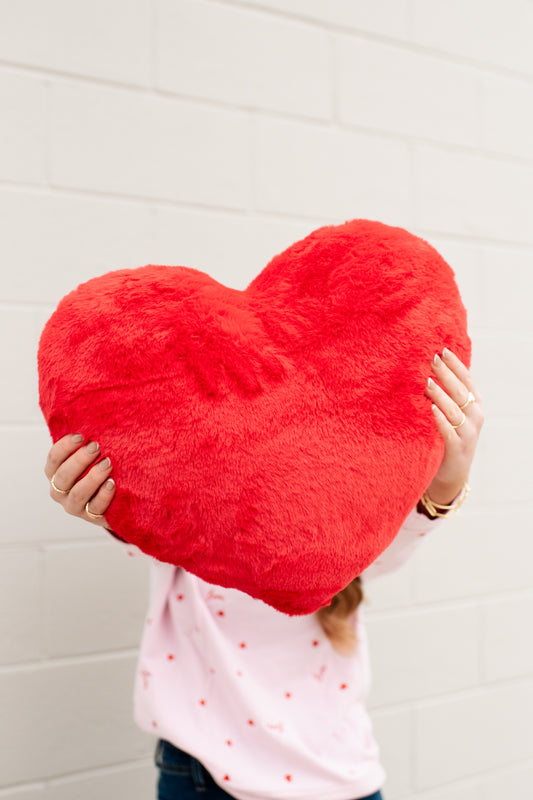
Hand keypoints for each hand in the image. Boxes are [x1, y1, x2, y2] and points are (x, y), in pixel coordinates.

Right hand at [45, 434, 115, 526]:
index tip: (81, 436)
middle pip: (63, 477)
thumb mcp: (90, 455)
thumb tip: (93, 415)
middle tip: (96, 447)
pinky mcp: (91, 517)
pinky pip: (95, 509)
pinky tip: (112, 483)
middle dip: (79, 461)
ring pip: (78, 494)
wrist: (115, 497)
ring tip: (107, 464)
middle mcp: (60, 491)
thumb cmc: (100, 468)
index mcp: (56, 472)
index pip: (53, 459)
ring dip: (92, 478)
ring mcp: (75, 506)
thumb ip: (86, 442)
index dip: (65, 447)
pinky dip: (103, 496)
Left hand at [423, 348, 483, 506]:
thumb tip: (428, 368)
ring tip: (427, 382)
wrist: (451, 473)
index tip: (442, 350)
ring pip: (454, 409)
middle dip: (446, 374)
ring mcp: (468, 433)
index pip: (466, 380)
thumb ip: (446, 394)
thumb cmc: (447, 437)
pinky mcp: (458, 449)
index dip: (455, 365)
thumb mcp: (450, 413)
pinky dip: (441, 420)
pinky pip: (449, 431)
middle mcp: (475, 416)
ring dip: (440, 395)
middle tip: (431, 359)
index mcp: (474, 404)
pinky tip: (431, 410)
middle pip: (460, 391)